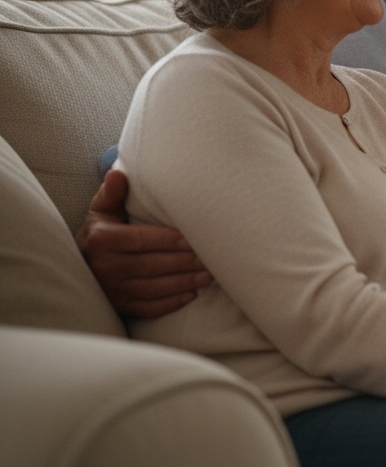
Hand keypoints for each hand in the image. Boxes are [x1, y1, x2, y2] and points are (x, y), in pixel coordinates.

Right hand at [75, 169, 211, 317]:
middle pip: (150, 266)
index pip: (140, 240)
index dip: (167, 241)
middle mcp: (104, 267)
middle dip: (183, 263)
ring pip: (152, 289)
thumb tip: (118, 173)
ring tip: (208, 275)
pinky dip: (170, 303)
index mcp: (102, 240)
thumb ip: (112, 192)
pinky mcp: (119, 305)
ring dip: (183, 283)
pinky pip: (147, 307)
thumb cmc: (101, 231)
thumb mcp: (102, 210)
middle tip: (210, 258)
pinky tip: (191, 294)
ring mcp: (112, 290)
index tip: (192, 240)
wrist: (80, 264)